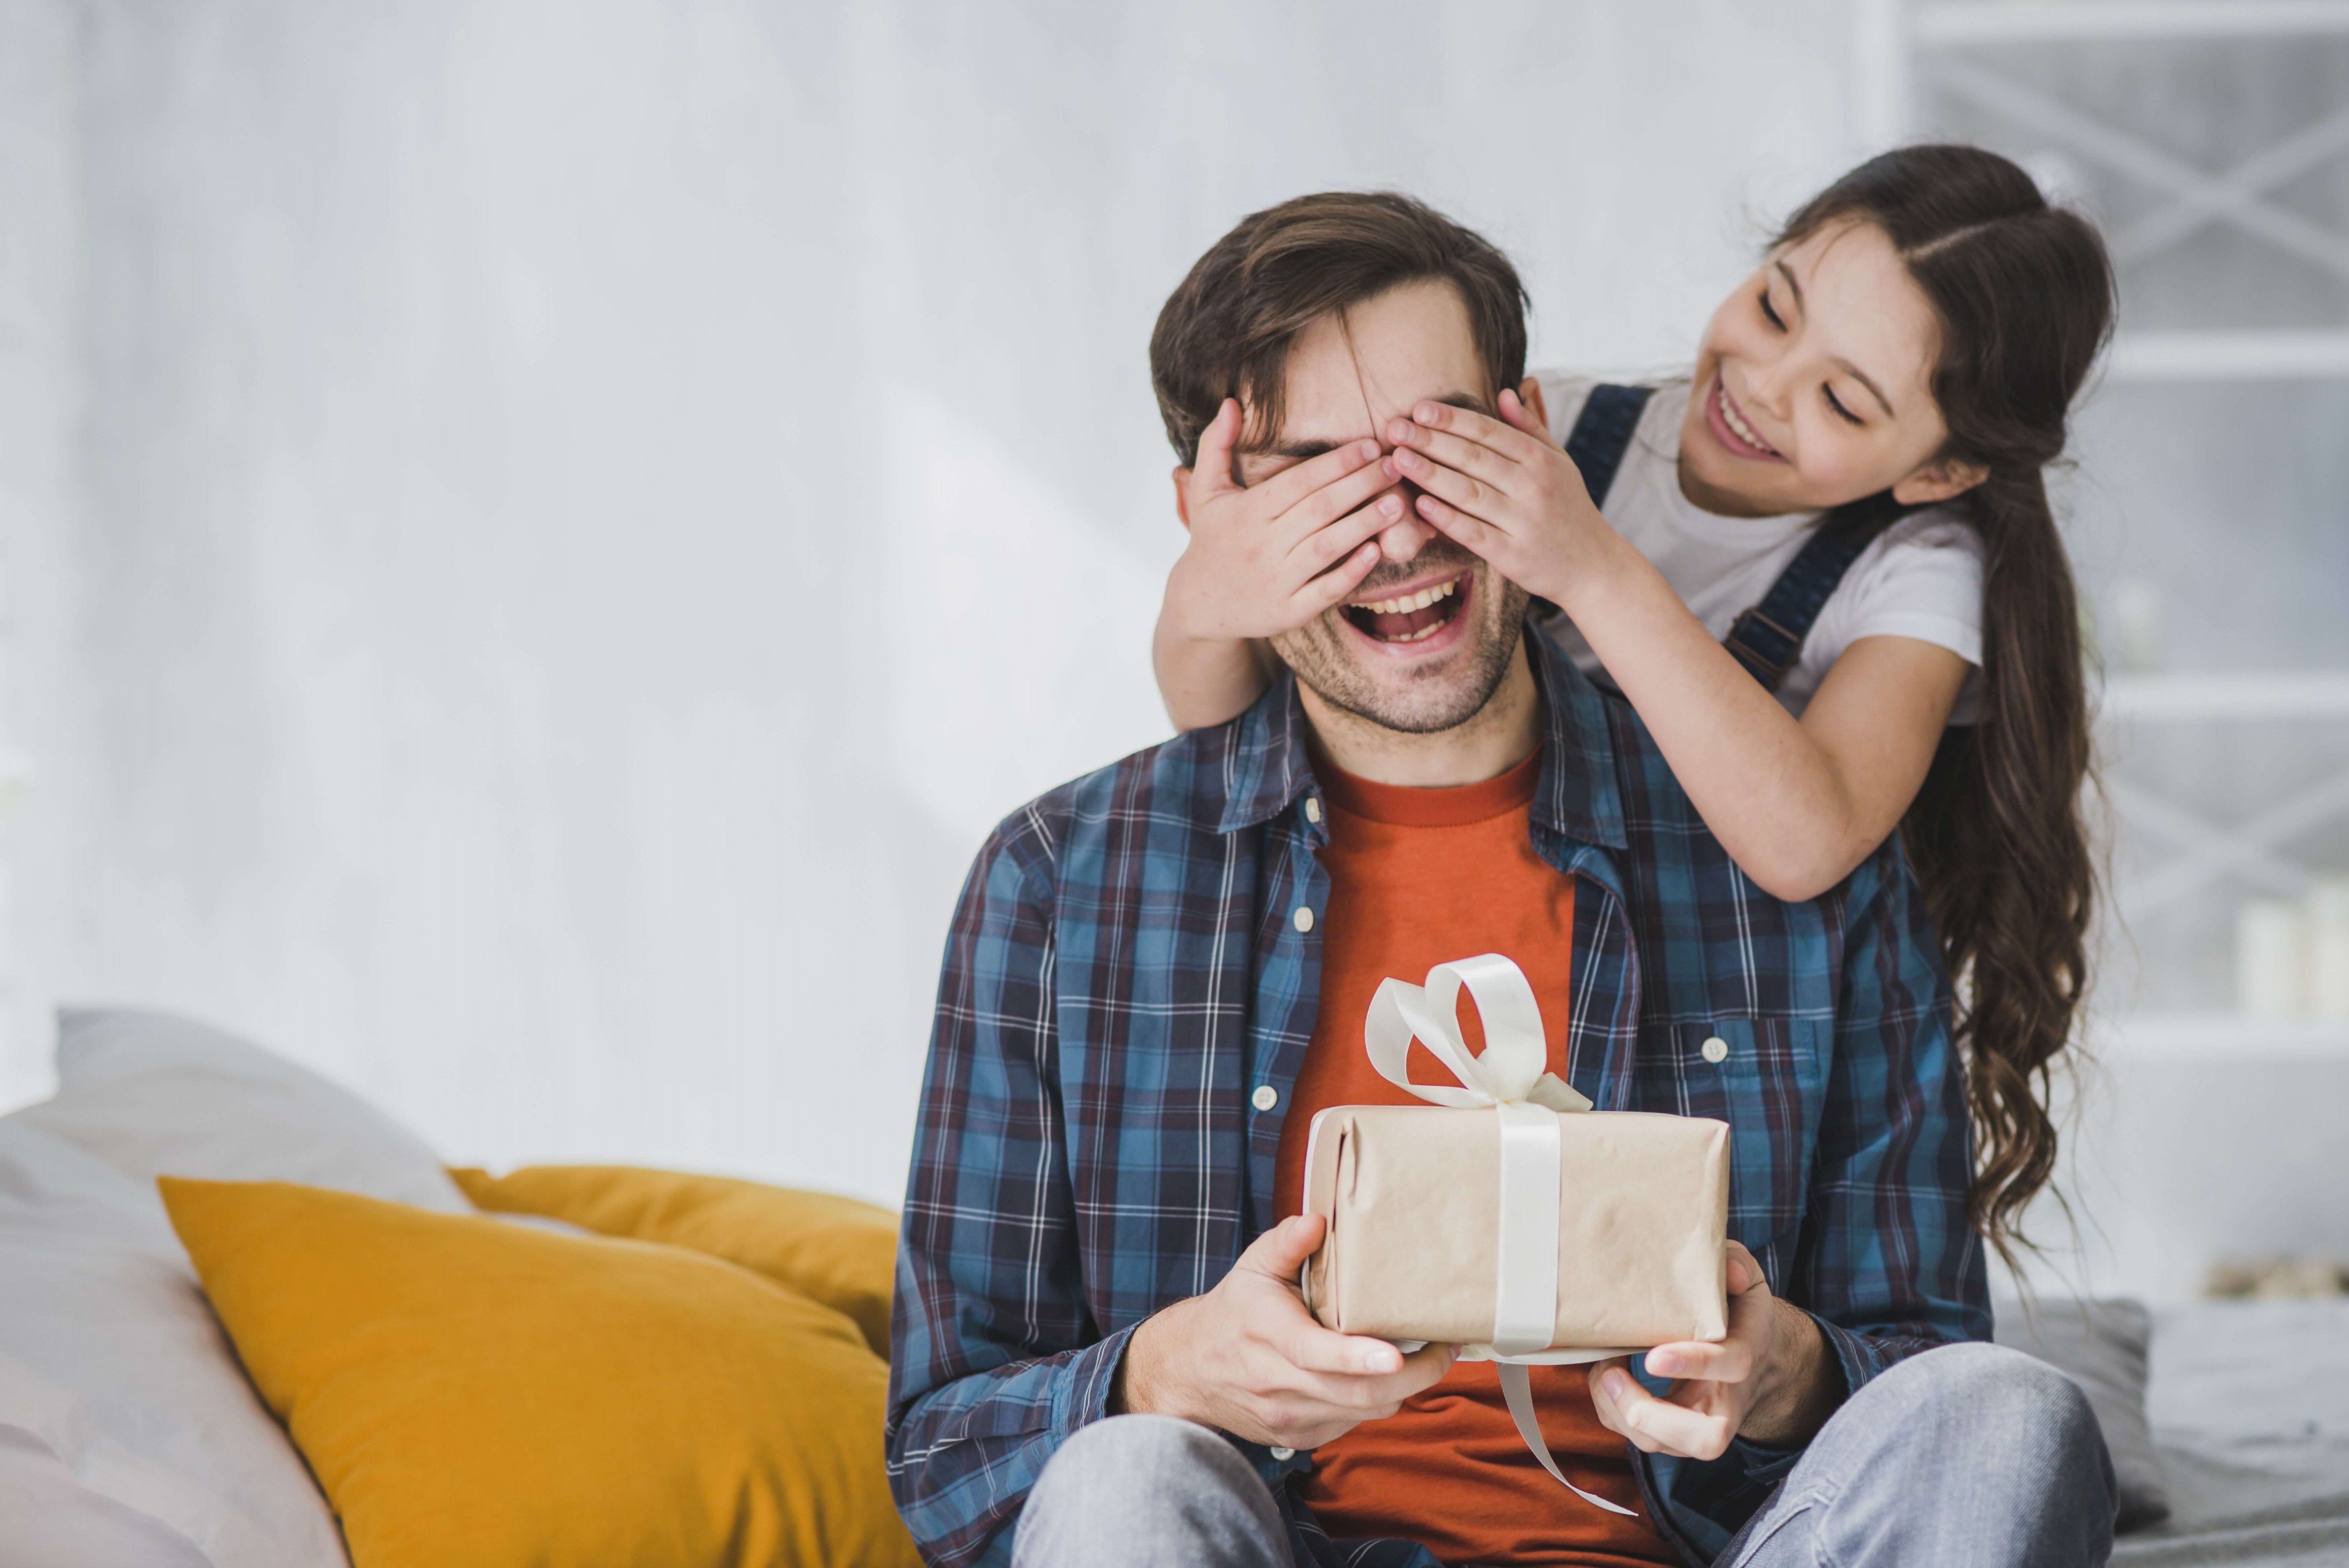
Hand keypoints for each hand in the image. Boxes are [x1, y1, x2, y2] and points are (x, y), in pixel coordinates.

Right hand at [1116, 1213, 1457, 1450]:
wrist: (1190, 1372)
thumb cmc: (1233, 1313)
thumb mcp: (1252, 1267)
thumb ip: (1286, 1243)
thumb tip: (1318, 1220)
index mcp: (1268, 1335)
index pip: (1316, 1354)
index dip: (1359, 1357)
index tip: (1396, 1354)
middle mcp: (1278, 1383)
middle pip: (1355, 1394)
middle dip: (1412, 1377)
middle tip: (1445, 1350)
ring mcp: (1289, 1416)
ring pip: (1361, 1413)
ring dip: (1400, 1389)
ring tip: (1426, 1358)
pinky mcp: (1299, 1437)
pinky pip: (1352, 1424)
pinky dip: (1374, 1402)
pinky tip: (1381, 1376)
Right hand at [1162, 399, 1414, 644]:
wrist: (1199, 604)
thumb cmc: (1211, 539)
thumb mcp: (1204, 490)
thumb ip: (1216, 444)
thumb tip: (1231, 402)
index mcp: (1246, 512)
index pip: (1299, 481)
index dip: (1338, 462)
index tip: (1370, 446)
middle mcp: (1261, 545)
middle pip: (1320, 509)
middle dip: (1361, 485)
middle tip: (1395, 466)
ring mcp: (1275, 581)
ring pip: (1327, 547)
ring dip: (1365, 524)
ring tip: (1398, 503)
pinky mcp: (1288, 611)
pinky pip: (1325, 590)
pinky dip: (1352, 572)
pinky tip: (1375, 551)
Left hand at [1381, 383, 1628, 607]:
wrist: (1592, 565)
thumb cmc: (1568, 507)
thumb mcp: (1559, 462)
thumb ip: (1531, 427)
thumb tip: (1508, 390)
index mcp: (1541, 459)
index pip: (1489, 433)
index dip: (1453, 419)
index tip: (1420, 408)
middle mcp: (1532, 487)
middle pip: (1473, 458)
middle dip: (1431, 441)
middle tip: (1395, 428)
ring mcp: (1522, 522)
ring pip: (1469, 493)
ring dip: (1430, 474)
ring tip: (1398, 459)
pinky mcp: (1512, 555)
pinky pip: (1473, 533)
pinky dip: (1446, 518)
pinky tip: (1420, 504)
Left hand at [1585, 1241, 1837, 1461]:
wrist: (1753, 1356)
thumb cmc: (1739, 1313)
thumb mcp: (1744, 1279)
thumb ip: (1736, 1265)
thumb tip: (1725, 1270)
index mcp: (1747, 1357)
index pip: (1731, 1367)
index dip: (1694, 1364)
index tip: (1653, 1357)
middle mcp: (1728, 1405)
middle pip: (1702, 1439)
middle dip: (1649, 1414)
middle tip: (1610, 1374)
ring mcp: (1700, 1427)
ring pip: (1660, 1445)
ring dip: (1617, 1411)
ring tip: (1600, 1367)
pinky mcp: (1674, 1435)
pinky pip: (1637, 1437)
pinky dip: (1610, 1410)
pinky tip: (1603, 1374)